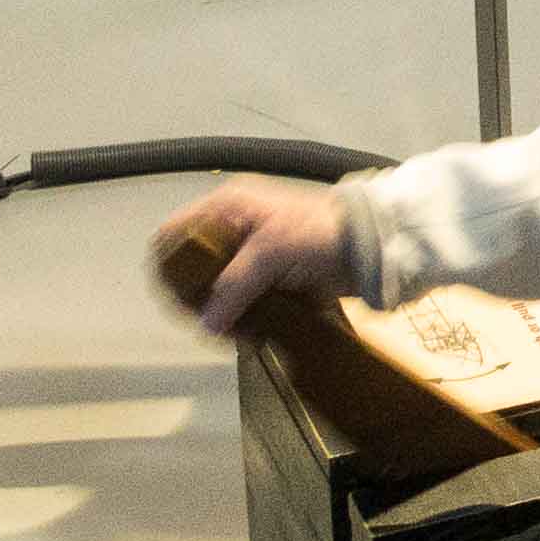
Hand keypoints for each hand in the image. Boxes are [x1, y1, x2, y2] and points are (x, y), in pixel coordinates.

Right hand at [151, 179, 357, 336]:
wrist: (370, 246)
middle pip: (194, 267)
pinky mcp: (269, 279)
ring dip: (220, 312)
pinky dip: (241, 318)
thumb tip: (208, 320)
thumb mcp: (271, 250)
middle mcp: (234, 228)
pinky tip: (247, 333)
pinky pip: (241, 302)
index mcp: (228, 207)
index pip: (177, 230)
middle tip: (206, 320)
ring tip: (232, 332)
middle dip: (197, 297)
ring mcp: (251, 256)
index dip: (169, 262)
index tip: (172, 295)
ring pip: (216, 289)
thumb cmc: (323, 230)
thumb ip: (235, 284)